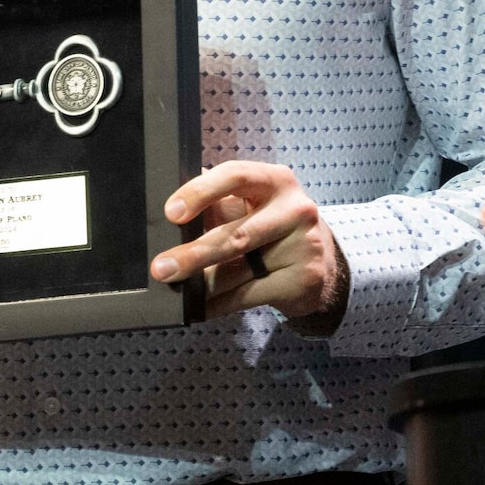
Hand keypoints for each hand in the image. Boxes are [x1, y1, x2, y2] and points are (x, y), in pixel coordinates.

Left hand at [154, 161, 349, 333]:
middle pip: (237, 234)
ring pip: (240, 271)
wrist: (322, 262)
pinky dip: (219, 304)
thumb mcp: (249, 205)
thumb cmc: (271, 225)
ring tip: (177, 290)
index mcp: (275, 181)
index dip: (201, 192)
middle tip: (162, 267)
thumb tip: (165, 212)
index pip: (236, 177)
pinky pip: (249, 296)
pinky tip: (200, 308)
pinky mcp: (304, 278)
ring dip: (203, 285)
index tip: (172, 213)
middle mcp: (296, 209)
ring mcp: (304, 245)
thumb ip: (215, 201)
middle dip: (194, 254)